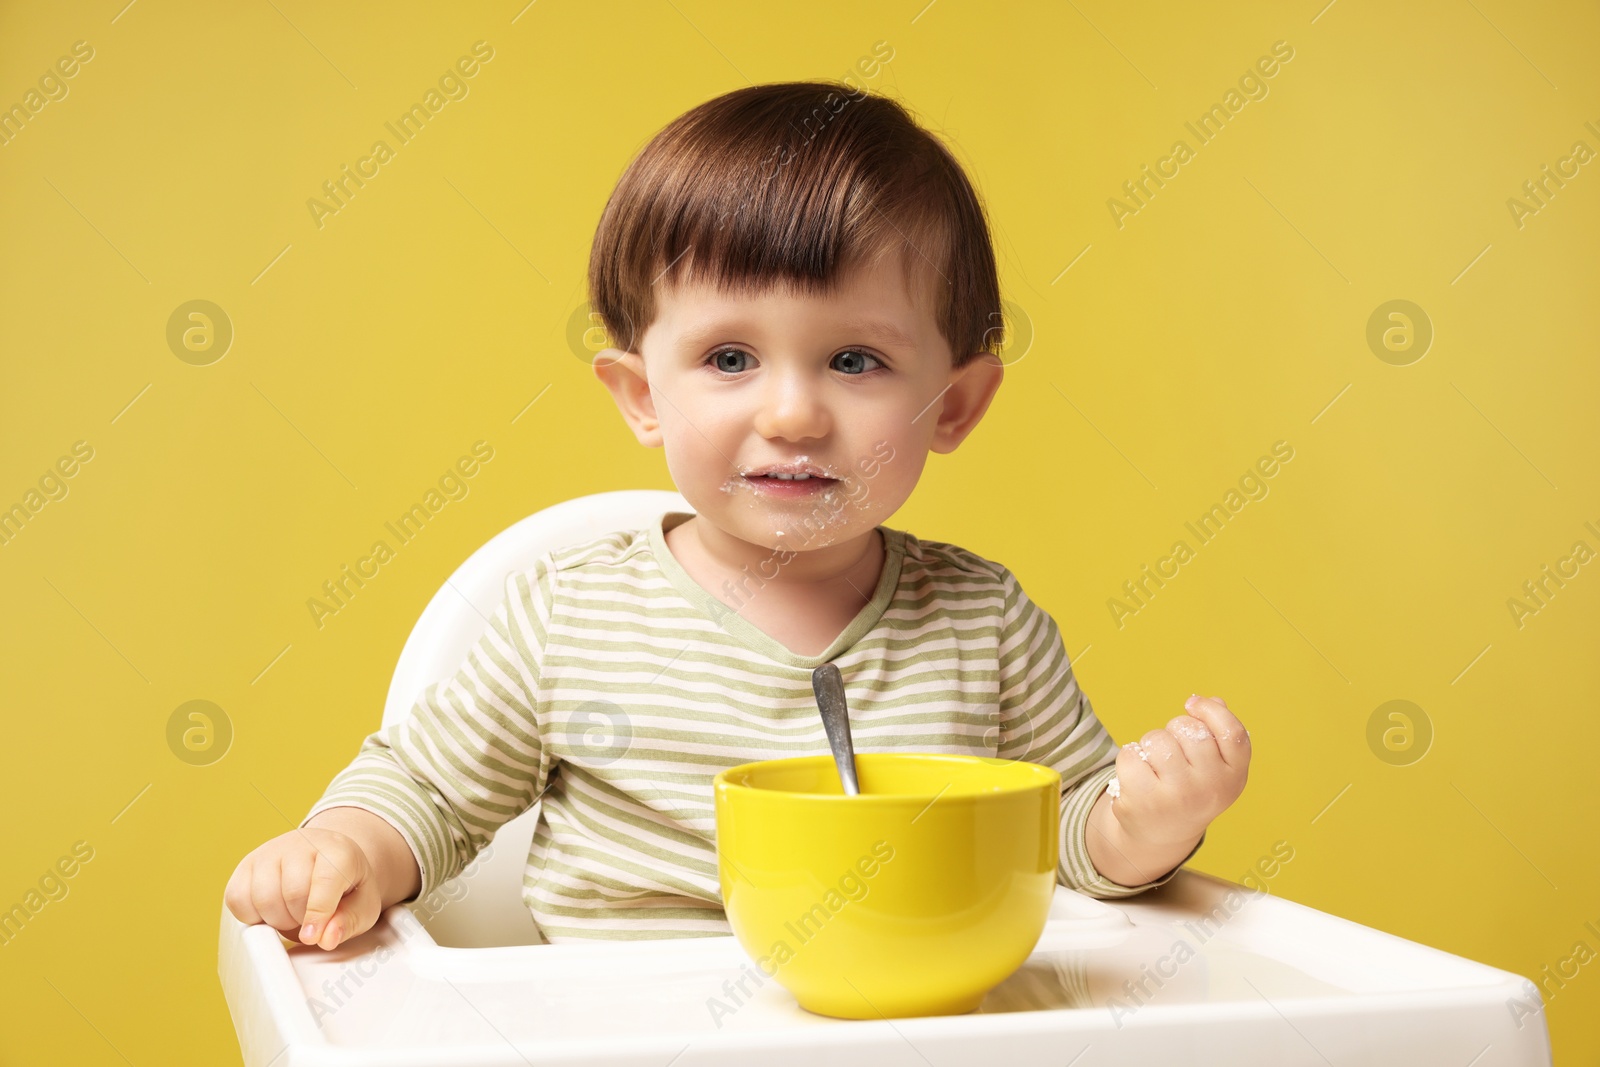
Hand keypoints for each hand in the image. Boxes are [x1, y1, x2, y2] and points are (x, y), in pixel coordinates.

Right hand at [224, 826, 384, 949]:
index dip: (318, 914)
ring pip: (262, 897)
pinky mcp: (246, 864)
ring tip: (293, 915)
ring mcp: (269, 851)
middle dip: (301, 920)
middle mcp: (301, 843)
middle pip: (292, 893)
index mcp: (337, 849)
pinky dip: (251, 916)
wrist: (326, 859)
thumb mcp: (363, 904)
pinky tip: (271, 912)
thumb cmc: (346, 885)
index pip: (324, 880)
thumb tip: (326, 939)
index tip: (313, 937)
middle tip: (311, 921)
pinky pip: (237, 899)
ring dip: (277, 920)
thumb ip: (350, 922)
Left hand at [1109, 694, 1249, 847]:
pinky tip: (1138, 775)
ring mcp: (1177, 797)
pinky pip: (1129, 754)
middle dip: (1175, 728)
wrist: (1162, 834)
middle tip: (1173, 748)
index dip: (1210, 710)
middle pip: (1189, 730)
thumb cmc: (1190, 789)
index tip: (1191, 703)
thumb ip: (1218, 734)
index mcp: (1234, 777)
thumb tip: (1215, 701)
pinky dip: (1129, 757)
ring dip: (1150, 743)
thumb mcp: (1214, 768)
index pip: (1232, 732)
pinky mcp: (1145, 801)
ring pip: (1157, 740)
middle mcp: (1210, 789)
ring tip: (1155, 764)